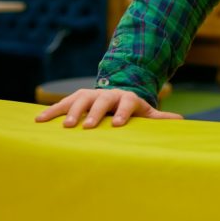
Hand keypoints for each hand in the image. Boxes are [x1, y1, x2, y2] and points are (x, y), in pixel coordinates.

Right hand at [34, 88, 182, 128]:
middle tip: (89, 126)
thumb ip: (159, 118)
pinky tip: (38, 121)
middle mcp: (108, 94)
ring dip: (72, 112)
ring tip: (65, 126)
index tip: (118, 124)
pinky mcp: (76, 98)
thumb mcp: (145, 111)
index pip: (127, 103)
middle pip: (102, 101)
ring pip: (80, 101)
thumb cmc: (131, 109)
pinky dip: (51, 111)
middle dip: (95, 113)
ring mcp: (91, 95)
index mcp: (127, 98)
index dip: (123, 112)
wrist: (115, 94)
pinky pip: (62, 104)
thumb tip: (181, 121)